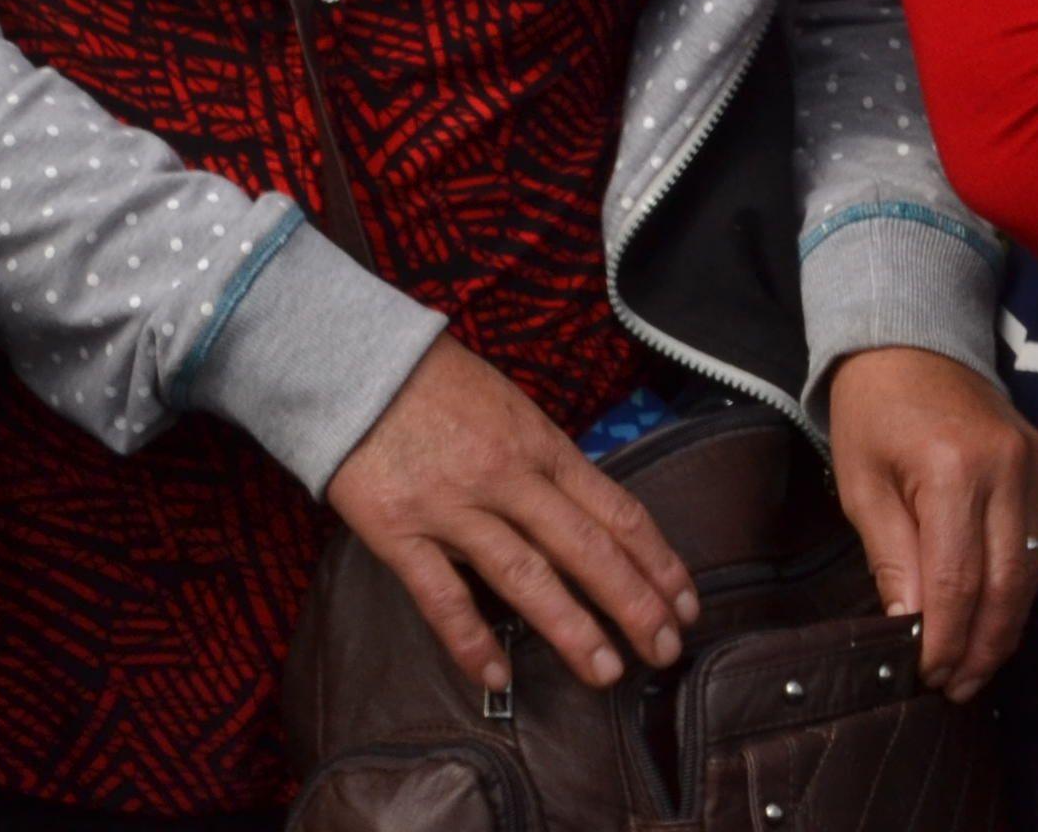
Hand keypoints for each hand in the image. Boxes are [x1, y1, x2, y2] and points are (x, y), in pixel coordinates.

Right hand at [326, 336, 700, 694]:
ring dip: (571, 629)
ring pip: (525, 576)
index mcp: (540, 444)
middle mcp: (507, 476)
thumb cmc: (436, 383)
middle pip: (586, 548)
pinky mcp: (399, 531)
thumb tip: (589, 518)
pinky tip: (496, 676)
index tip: (684, 602)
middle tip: (665, 650)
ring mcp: (452, 506)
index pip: (616, 510)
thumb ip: (546, 462)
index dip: (656, 561)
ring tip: (605, 672)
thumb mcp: (510, 406)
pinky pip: (441, 596)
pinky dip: (470, 640)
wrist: (352, 362)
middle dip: (633, 604)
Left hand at [824, 345, 1037, 699]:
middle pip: (1006, 585)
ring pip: (1031, 572)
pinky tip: (993, 617)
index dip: (945, 638)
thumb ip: (891, 558)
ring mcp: (1035, 464)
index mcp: (951, 469)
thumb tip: (909, 627)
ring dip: (1004, 627)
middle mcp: (1007, 467)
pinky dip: (1018, 587)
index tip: (927, 675)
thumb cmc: (873, 410)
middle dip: (982, 648)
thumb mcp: (861, 485)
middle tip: (956, 688)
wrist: (911, 338)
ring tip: (974, 668)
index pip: (957, 581)